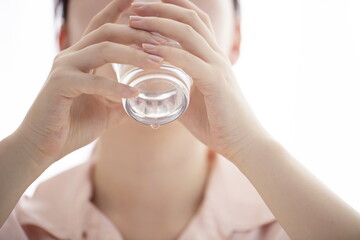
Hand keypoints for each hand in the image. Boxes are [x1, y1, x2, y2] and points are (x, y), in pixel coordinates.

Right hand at [15, 0, 164, 165]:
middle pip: (108, 32)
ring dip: (133, 55)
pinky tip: (134, 94)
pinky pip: (93, 81)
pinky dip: (115, 88)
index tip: (142, 1)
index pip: (103, 26)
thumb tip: (145, 99)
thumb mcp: (106, 109)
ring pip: (103, 49)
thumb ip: (123, 99)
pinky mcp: (60, 84)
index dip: (120, 10)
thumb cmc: (73, 125)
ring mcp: (64, 67)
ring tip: (157, 63)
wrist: (44, 147)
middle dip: (138, 34)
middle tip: (164, 41)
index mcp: (82, 57)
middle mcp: (72, 56)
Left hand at [129, 0, 269, 160]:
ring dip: (159, 23)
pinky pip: (189, 60)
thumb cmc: (218, 124)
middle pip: (190, 18)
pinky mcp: (216, 83)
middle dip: (161, 8)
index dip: (172, 8)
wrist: (244, 144)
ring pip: (189, 33)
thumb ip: (176, 95)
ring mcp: (218, 67)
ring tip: (135, 20)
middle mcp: (216, 56)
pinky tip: (147, 48)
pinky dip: (167, 52)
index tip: (145, 7)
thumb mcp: (192, 104)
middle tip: (134, 6)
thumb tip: (156, 97)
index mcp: (212, 58)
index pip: (195, 20)